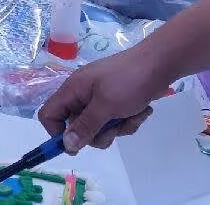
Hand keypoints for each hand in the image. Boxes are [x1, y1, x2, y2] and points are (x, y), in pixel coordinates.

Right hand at [38, 45, 168, 153]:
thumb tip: (66, 145)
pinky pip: (115, 122)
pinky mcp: (117, 101)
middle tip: (114, 128)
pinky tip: (142, 110)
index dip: (57, 132)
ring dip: (118, 128)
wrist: (161, 63)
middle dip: (98, 132)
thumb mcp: (106, 105)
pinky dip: (128, 120)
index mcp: (73, 89)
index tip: (77, 145)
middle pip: (77, 126)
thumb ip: (85, 126)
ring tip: (133, 114)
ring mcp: (100, 98)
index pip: (49, 114)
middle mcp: (83, 94)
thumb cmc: (129, 80)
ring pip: (99, 128)